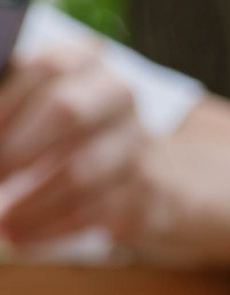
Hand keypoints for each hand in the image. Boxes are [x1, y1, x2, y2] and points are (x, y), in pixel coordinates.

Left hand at [0, 35, 148, 249]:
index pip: (45, 69)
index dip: (6, 104)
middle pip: (67, 112)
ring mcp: (136, 143)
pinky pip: (93, 212)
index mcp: (86, 60)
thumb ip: (10, 105)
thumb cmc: (74, 134)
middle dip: (17, 149)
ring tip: (1, 222)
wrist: (150, 174)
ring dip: (30, 202)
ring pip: (80, 172)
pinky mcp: (145, 190)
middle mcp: (118, 94)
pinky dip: (50, 227)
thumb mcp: (43, 104)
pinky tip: (22, 235)